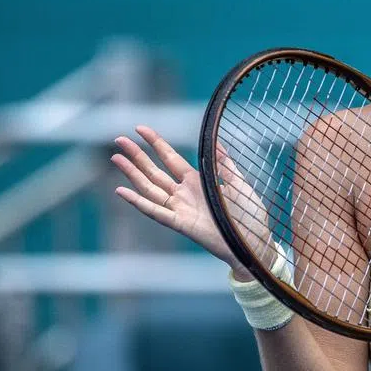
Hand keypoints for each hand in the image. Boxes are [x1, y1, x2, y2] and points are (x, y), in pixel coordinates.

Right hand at [111, 125, 271, 275]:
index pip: (170, 158)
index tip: (139, 129)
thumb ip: (224, 164)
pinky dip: (138, 202)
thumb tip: (216, 141)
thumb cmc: (248, 214)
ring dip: (132, 174)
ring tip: (116, 158)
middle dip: (136, 155)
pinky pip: (156, 212)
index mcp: (197, 181)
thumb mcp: (238, 183)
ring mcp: (180, 209)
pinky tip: (122, 191)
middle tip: (119, 140)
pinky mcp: (181, 224)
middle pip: (154, 171)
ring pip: (149, 188)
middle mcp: (184, 194)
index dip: (155, 143)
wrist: (254, 241)